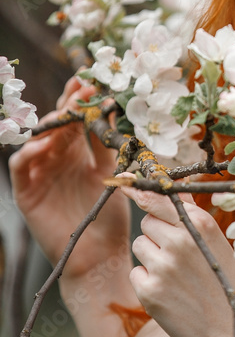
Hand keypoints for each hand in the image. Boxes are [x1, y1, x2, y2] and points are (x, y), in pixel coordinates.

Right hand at [9, 76, 130, 277]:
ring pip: (37, 139)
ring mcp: (40, 173)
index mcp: (77, 151)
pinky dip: (30, 151)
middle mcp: (56, 158)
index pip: (75, 119)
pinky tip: (46, 142)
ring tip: (66, 114)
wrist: (99, 254)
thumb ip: (106, 143)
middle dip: (67, 105)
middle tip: (81, 89)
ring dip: (50, 124)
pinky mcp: (26, 191)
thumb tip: (108, 109)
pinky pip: (22, 165)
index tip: (93, 82)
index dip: (80, 100)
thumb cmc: (109, 216)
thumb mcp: (111, 172)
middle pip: (55, 124)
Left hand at [123, 187, 234, 336]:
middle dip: (158, 235)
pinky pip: (137, 273)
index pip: (160, 197)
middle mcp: (181, 240)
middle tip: (180, 257)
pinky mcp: (149, 292)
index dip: (141, 190)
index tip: (126, 182)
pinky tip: (171, 294)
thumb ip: (192, 216)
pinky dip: (149, 283)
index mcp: (202, 224)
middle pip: (148, 221)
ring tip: (178, 277)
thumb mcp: (218, 244)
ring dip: (153, 259)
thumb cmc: (228, 284)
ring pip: (140, 246)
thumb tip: (168, 187)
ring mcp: (163, 266)